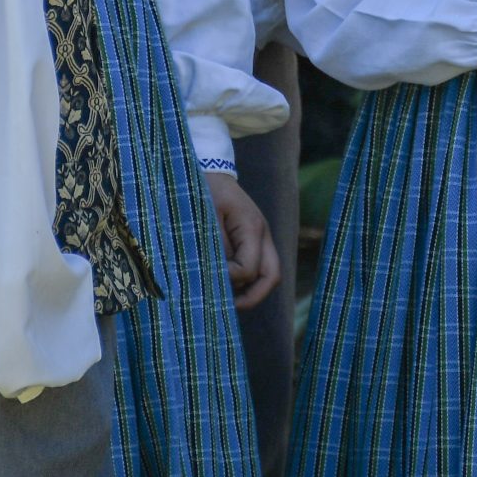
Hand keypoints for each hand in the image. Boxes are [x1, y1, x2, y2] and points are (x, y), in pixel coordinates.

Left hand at [204, 169, 281, 310]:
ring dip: (249, 289)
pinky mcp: (252, 239)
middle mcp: (262, 235)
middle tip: (227, 308)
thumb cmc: (204, 191)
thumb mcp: (205, 219)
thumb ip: (214, 248)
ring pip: (267, 274)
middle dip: (253, 297)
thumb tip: (217, 278)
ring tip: (224, 298)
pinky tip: (224, 284)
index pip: (249, 269)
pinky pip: (256, 266)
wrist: (208, 168)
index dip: (230, 281)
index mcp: (252, 228)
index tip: (208, 279)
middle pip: (272, 276)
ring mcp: (260, 237)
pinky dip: (244, 280)